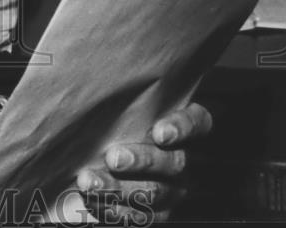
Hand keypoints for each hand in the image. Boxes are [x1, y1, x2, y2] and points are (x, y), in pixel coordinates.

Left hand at [75, 102, 212, 223]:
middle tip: (113, 157)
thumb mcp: (132, 103)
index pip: (196, 124)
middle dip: (141, 161)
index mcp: (187, 128)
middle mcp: (184, 160)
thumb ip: (126, 95)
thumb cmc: (123, 117)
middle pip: (173, 163)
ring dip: (118, 189)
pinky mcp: (155, 213)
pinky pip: (138, 216)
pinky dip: (112, 209)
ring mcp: (171, 189)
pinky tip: (91, 199)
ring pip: (153, 193)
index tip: (160, 132)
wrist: (113, 153)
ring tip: (89, 182)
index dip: (181, 128)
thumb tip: (92, 73)